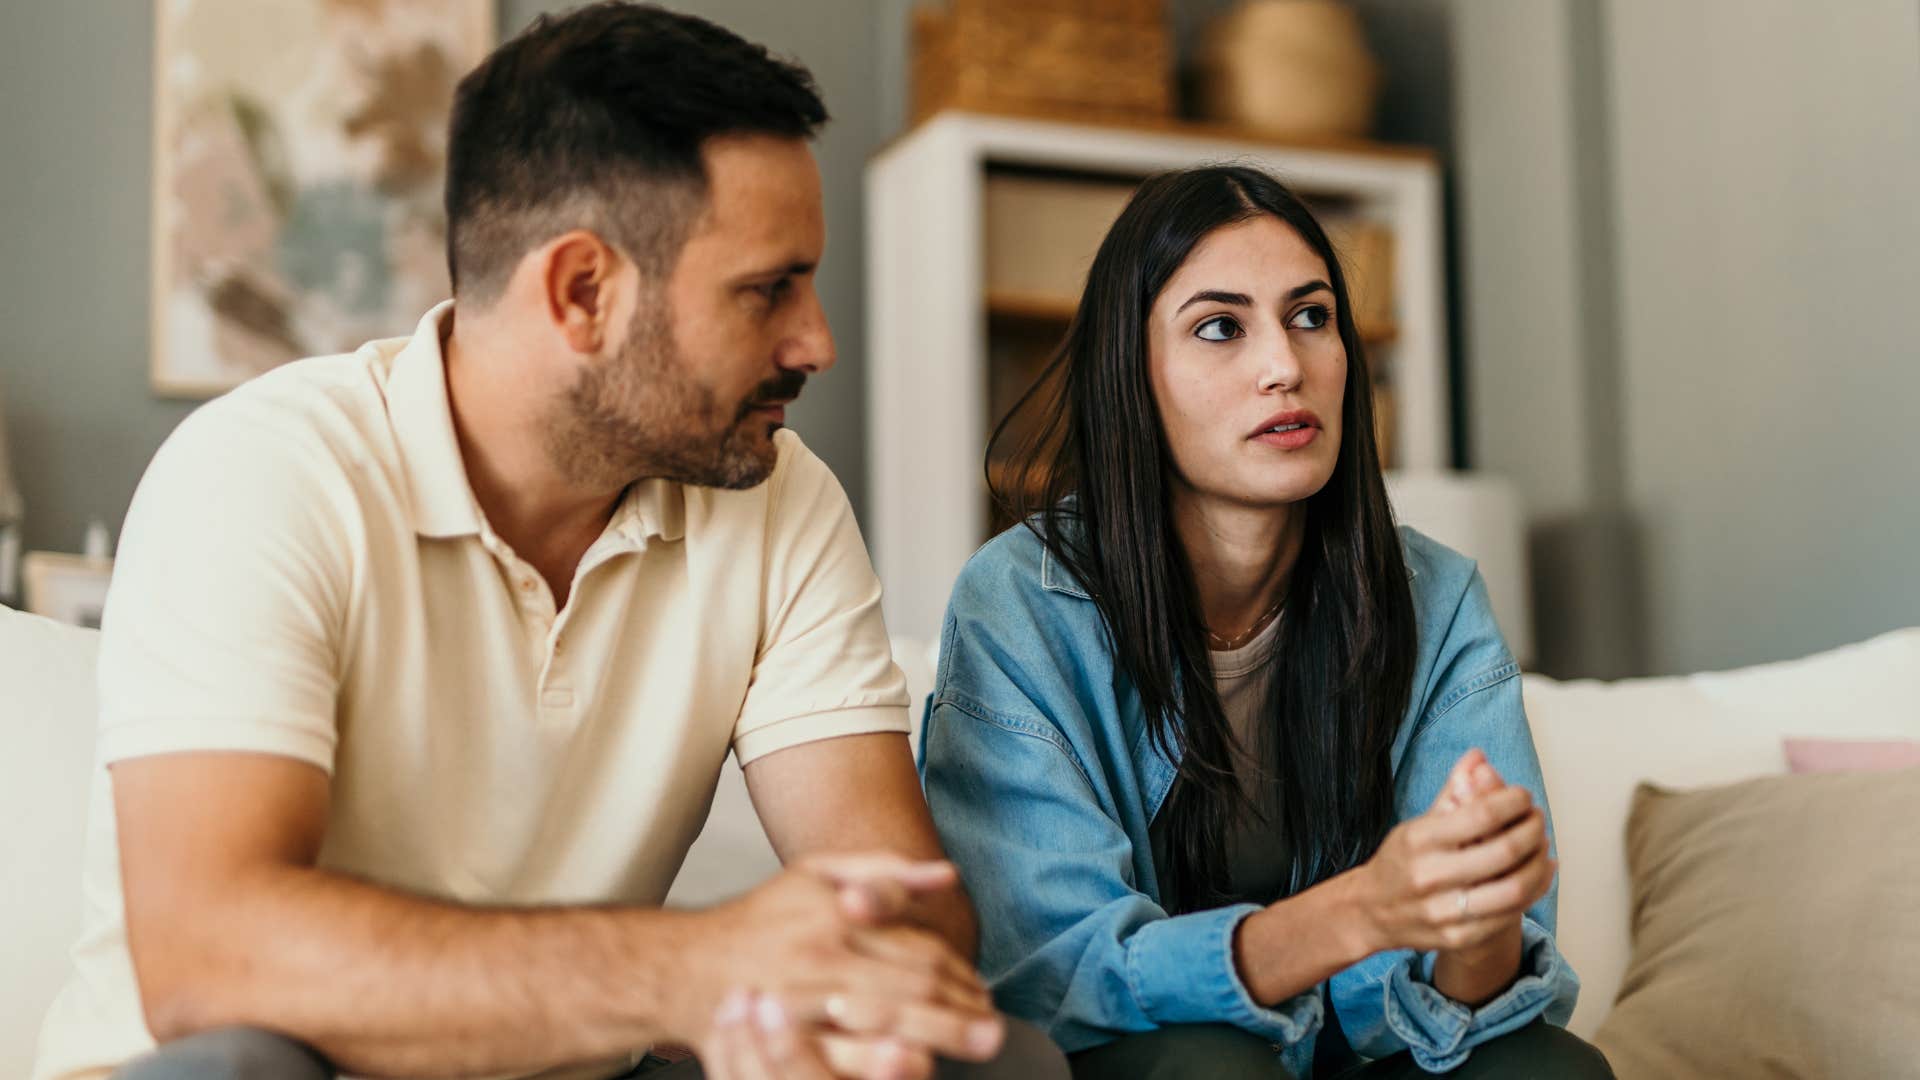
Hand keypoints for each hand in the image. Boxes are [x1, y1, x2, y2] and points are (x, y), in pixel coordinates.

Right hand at [685, 858, 1002, 1078]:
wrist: (684, 968)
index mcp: (836, 918)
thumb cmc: (759, 921)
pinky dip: (877, 1064)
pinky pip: (838, 1058)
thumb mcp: (815, 875)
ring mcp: (802, 1003)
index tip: (983, 993)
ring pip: (882, 1022)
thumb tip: (947, 874)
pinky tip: (909, 1065)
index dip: (958, 973)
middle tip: (994, 1030)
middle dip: (959, 1010)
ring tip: (972, 1048)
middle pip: (909, 986)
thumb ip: (883, 870)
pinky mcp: (782, 1041)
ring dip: (934, 1036)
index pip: (915, 947)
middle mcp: (821, 958)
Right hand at [1352, 750, 1554, 953]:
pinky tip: (1540, 872)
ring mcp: (1444, 911)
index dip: (1512, 801)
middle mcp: (1429, 876)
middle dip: (1532, 830)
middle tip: (1537, 819)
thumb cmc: (1401, 861)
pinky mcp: (1458, 938)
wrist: (1371, 912)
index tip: (1523, 796)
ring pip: (1513, 888)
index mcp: (1419, 840)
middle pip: (1503, 851)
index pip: (1481, 814)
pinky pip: (1510, 914)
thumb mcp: (1418, 823)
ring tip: (1542, 845)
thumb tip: (1479, 756)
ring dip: (1539, 863)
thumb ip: (1452, 791)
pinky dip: (1534, 890)